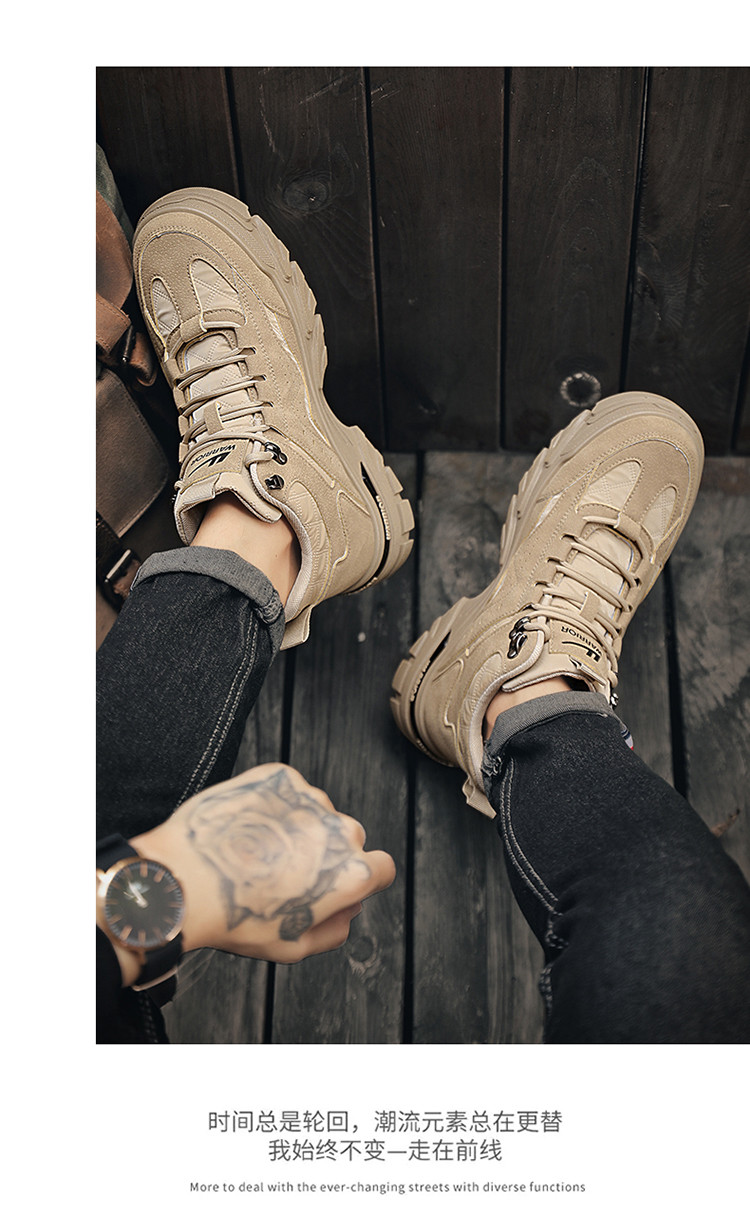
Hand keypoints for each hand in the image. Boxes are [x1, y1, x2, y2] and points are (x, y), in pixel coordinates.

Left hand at [130, 763, 395, 964]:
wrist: (185, 880)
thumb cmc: (234, 918)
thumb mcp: (293, 948)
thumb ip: (335, 931)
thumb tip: (348, 912)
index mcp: (350, 874)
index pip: (382, 868)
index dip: (363, 877)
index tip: (339, 881)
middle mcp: (338, 831)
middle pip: (349, 838)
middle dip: (328, 852)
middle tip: (288, 871)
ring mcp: (309, 799)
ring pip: (318, 812)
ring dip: (301, 826)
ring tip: (260, 850)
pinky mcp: (280, 777)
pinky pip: (288, 790)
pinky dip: (275, 805)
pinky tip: (248, 827)